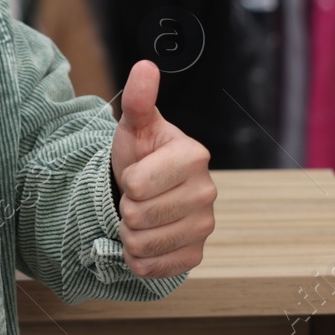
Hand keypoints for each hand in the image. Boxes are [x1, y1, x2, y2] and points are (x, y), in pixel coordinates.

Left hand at [110, 59, 215, 278]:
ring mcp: (205, 226)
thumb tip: (145, 65)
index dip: (126, 181)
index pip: (137, 185)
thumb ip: (140, 99)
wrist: (145, 190)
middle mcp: (207, 192)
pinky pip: (153, 268)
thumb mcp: (135, 126)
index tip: (135, 172)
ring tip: (139, 216)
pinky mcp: (196, 255)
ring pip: (142, 244)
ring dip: (130, 234)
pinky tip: (146, 238)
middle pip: (138, 216)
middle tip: (135, 197)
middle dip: (126, 208)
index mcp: (195, 156)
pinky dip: (139, 259)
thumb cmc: (141, 155)